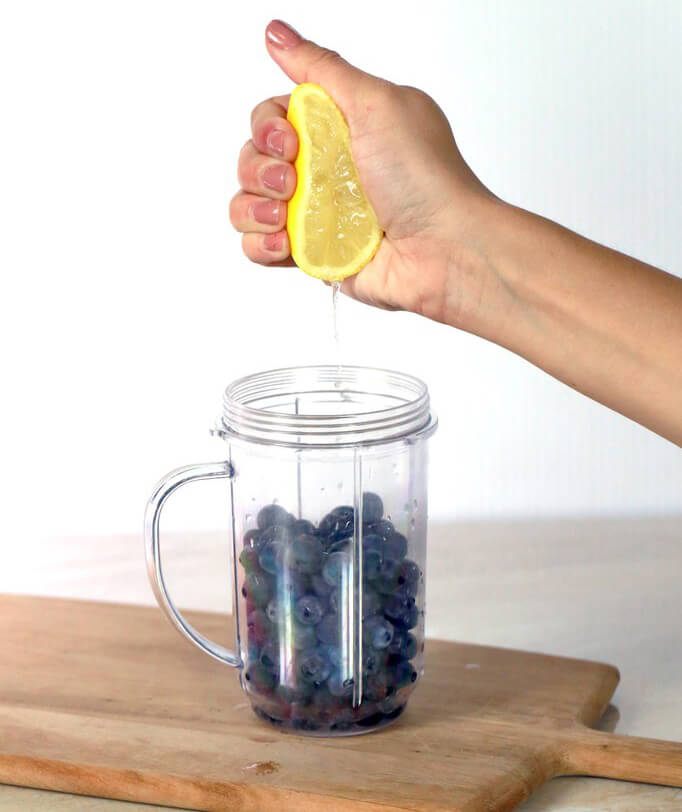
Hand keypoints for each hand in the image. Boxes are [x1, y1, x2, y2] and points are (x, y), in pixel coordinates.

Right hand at [229, 19, 494, 325]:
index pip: (274, 117)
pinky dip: (261, 244)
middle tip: (291, 181)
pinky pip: (259, 246)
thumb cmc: (424, 177)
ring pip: (249, 203)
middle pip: (255, 158)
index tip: (289, 141)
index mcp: (339, 128)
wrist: (444, 249)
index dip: (268, 128)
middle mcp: (325, 169)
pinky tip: (285, 244)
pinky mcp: (313, 253)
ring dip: (255, 208)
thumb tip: (276, 33)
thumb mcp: (376, 102)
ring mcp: (317, 214)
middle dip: (259, 169)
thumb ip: (321, 68)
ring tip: (284, 217)